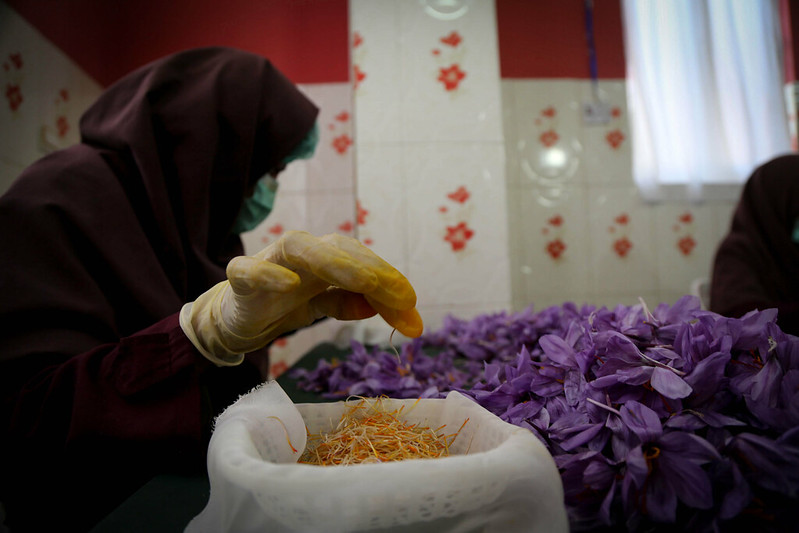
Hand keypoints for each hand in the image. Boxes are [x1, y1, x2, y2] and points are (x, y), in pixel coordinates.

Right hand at [180, 231, 422, 364]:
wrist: (234, 318)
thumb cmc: (283, 304)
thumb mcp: (324, 306)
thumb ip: (354, 304)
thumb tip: (396, 310)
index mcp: (326, 258)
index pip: (362, 262)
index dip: (388, 280)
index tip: (411, 305)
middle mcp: (302, 253)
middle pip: (338, 248)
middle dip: (372, 270)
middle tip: (400, 297)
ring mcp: (270, 261)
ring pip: (299, 247)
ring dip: (333, 262)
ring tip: (365, 281)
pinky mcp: (240, 277)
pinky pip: (251, 269)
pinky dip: (268, 273)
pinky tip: (289, 284)